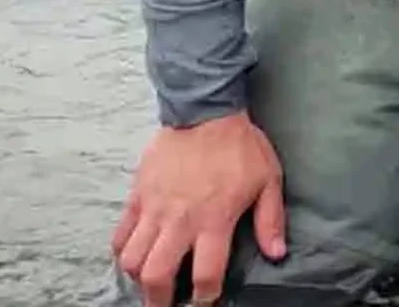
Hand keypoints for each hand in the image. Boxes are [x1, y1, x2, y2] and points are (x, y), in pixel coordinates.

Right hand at [111, 111, 284, 306]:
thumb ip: (271, 220)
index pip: (205, 273)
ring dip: (139, 278)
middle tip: (168, 304)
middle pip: (158, 275)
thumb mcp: (269, 180)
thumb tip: (277, 253)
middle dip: (160, 299)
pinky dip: (122, 251)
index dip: (205, 297)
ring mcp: (154, 208)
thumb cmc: (241, 146)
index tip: (206, 301)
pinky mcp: (137, 196)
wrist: (204, 111)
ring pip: (132, 259)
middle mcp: (180, 220)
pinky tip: (134, 256)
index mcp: (214, 219)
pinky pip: (120, 234)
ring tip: (150, 282)